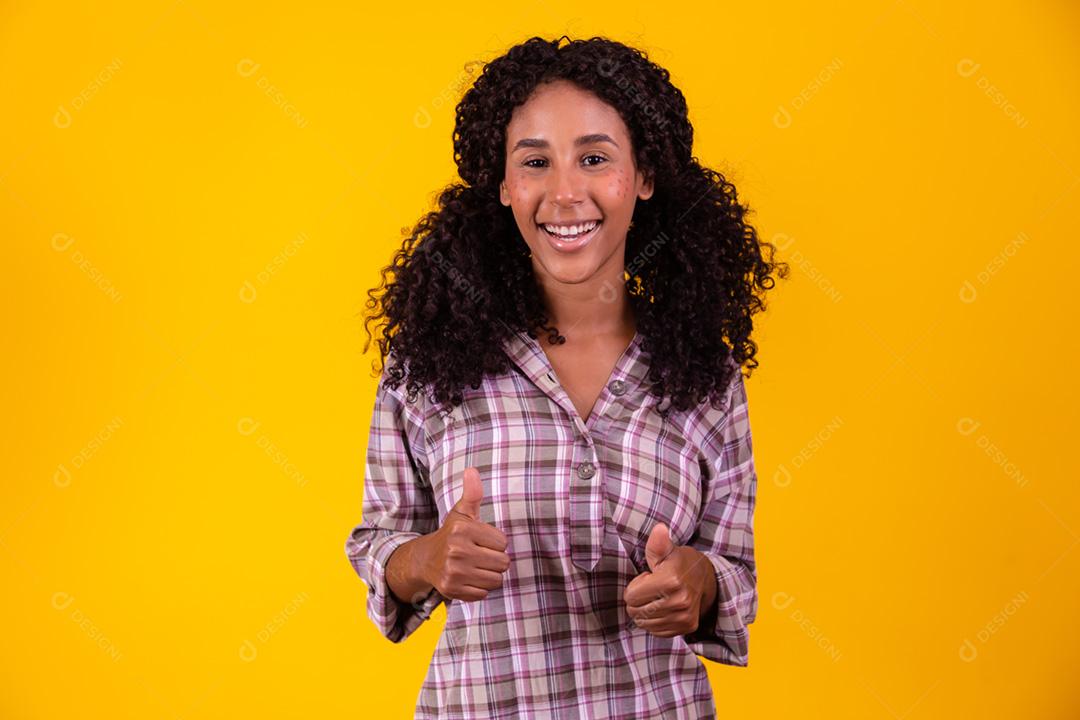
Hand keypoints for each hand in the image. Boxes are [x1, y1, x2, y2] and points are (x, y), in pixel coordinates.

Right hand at [419, 467, 510, 601]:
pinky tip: (468, 578)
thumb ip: (472, 494)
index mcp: (462, 529)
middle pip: (503, 562)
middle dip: (496, 560)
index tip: (482, 541)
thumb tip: (471, 470)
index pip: (503, 542)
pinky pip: (483, 593)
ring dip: (489, 575)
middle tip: (481, 555)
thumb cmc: (451, 535)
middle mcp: (456, 550)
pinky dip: (479, 588)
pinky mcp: (452, 590)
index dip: (496, 542)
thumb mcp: (462, 513)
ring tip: (476, 566)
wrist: (426, 560)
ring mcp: (453, 572)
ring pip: (496, 580)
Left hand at [623, 523, 717, 637]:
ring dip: (645, 611)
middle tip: (652, 588)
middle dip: (637, 599)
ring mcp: (684, 617)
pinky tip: (662, 608)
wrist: (706, 579)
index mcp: (671, 581)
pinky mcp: (686, 628)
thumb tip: (659, 529)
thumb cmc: (680, 563)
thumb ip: (658, 542)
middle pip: (635, 611)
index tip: (648, 578)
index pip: (631, 596)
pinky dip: (654, 621)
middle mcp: (679, 602)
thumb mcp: (668, 550)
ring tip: (658, 597)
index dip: (635, 586)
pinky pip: (656, 631)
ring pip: (644, 623)